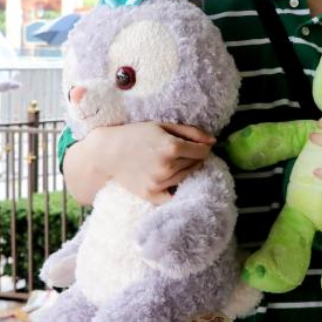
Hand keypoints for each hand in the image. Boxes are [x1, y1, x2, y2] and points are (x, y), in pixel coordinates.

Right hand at [94, 122, 214, 204]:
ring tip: (170, 161)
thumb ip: (191, 132)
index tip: (196, 145)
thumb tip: (214, 141)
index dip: (202, 147)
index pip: (203, 152)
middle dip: (192, 157)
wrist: (106, 153)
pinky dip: (176, 188)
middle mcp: (168, 167)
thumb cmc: (135, 135)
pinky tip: (169, 178)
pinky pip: (174, 194)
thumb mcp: (163, 126)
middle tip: (178, 152)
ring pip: (187, 177)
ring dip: (184, 169)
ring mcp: (160, 183)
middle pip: (196, 164)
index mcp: (172, 147)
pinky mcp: (152, 195)